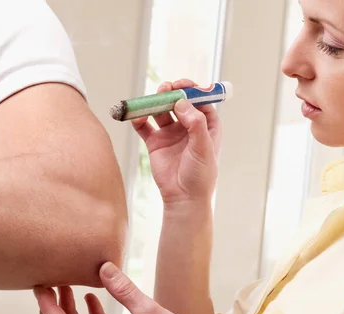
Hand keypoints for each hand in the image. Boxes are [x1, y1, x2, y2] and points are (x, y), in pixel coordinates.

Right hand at [131, 79, 221, 204]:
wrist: (184, 198)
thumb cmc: (200, 175)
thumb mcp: (203, 148)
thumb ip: (195, 124)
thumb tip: (182, 102)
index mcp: (207, 126)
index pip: (200, 101)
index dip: (192, 90)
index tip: (183, 86)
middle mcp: (188, 126)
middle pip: (179, 102)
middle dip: (172, 93)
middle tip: (166, 88)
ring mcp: (171, 133)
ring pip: (161, 111)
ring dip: (156, 102)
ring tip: (152, 99)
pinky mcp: (155, 142)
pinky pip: (144, 126)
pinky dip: (139, 118)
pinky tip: (136, 116)